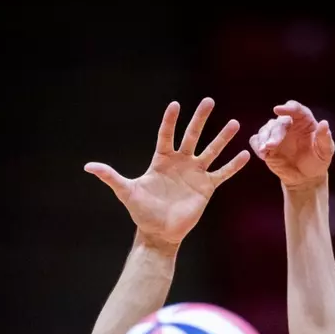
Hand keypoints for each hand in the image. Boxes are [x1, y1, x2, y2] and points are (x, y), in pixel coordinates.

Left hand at [86, 99, 247, 250]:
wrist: (159, 232)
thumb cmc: (142, 212)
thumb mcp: (126, 192)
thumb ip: (111, 177)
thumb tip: (88, 166)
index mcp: (161, 160)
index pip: (166, 135)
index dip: (170, 121)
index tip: (175, 105)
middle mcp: (180, 163)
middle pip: (192, 136)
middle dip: (200, 119)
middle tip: (209, 101)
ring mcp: (195, 174)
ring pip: (211, 151)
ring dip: (222, 138)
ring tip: (234, 123)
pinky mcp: (206, 187)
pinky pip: (222, 173)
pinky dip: (233, 165)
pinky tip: (246, 154)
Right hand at [249, 100, 334, 189]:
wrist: (306, 178)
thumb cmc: (318, 161)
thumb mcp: (325, 151)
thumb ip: (324, 138)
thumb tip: (324, 123)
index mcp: (304, 121)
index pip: (295, 109)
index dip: (287, 108)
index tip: (278, 109)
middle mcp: (289, 124)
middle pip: (279, 122)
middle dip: (274, 133)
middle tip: (271, 145)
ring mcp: (276, 134)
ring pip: (265, 129)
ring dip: (263, 138)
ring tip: (265, 150)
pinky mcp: (266, 145)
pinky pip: (256, 140)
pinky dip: (257, 145)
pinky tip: (263, 155)